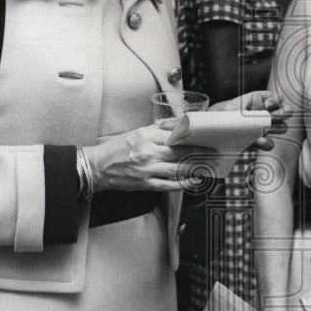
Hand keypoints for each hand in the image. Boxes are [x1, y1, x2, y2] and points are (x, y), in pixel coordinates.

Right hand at [81, 124, 215, 191]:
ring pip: (177, 169)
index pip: (175, 137)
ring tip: (206, 167)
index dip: (192, 139)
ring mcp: (147, 169)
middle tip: (212, 153)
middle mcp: (148, 152)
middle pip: (180, 153)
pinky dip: (182, 184)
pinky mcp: (144, 184)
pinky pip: (167, 185)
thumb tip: (177, 125)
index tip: (204, 139)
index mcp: (147, 137)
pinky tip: (192, 182)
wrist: (97, 166)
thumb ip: (158, 129)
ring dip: (194, 169)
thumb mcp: (137, 132)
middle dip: (199, 153)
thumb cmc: (116, 148)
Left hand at [211, 91, 289, 149]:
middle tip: (273, 117)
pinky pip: (270, 144)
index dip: (275, 101)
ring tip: (267, 129)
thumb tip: (264, 104)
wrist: (215, 132)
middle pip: (285, 112)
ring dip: (278, 128)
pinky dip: (267, 143)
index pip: (276, 98)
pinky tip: (259, 141)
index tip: (267, 105)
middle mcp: (265, 114)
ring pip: (282, 128)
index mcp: (259, 102)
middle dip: (282, 114)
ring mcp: (264, 129)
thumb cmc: (224, 115)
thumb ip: (251, 103)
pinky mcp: (259, 142)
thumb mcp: (235, 105)